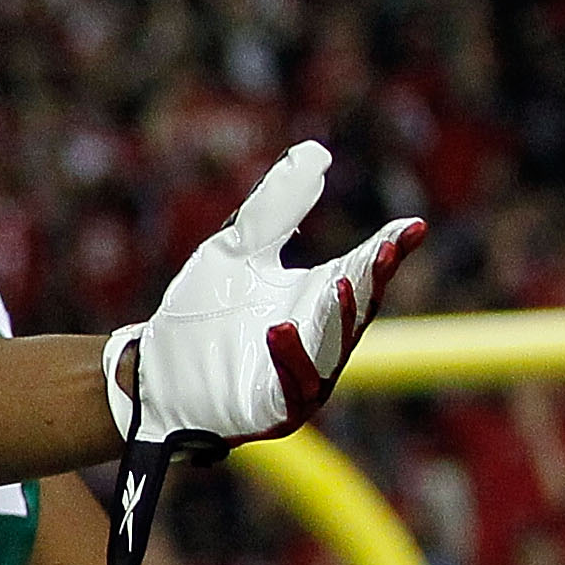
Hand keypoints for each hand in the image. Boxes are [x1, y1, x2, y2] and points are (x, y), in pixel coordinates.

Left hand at [102, 143, 420, 564]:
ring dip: (339, 319)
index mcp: (317, 299)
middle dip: (373, 280)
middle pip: (357, 308)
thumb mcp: (234, 248)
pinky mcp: (273, 411)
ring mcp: (300, 379)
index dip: (390, 250)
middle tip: (387, 248)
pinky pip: (293, 389)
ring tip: (340, 285)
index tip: (414, 227)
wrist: (150, 367)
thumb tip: (316, 153)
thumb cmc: (201, 311)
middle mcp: (319, 340)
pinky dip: (290, 358)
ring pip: (332, 350)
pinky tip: (281, 326)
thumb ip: (274, 207)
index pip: (365, 271)